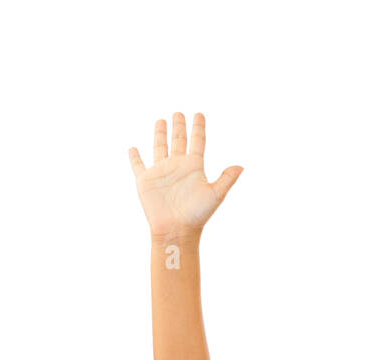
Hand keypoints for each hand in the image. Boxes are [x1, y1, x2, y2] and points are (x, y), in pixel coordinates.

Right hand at [128, 112, 241, 238]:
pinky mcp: (145, 181)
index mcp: (193, 167)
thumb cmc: (197, 215)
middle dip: (179, 126)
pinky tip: (133, 148)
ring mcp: (161, 172)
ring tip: (161, 120)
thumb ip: (227, 179)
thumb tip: (241, 166)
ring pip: (160, 147)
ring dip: (160, 134)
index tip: (199, 114)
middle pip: (179, 140)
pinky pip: (138, 166)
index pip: (197, 141)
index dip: (198, 127)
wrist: (176, 231)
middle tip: (179, 113)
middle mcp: (177, 166)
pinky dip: (134, 157)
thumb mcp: (215, 195)